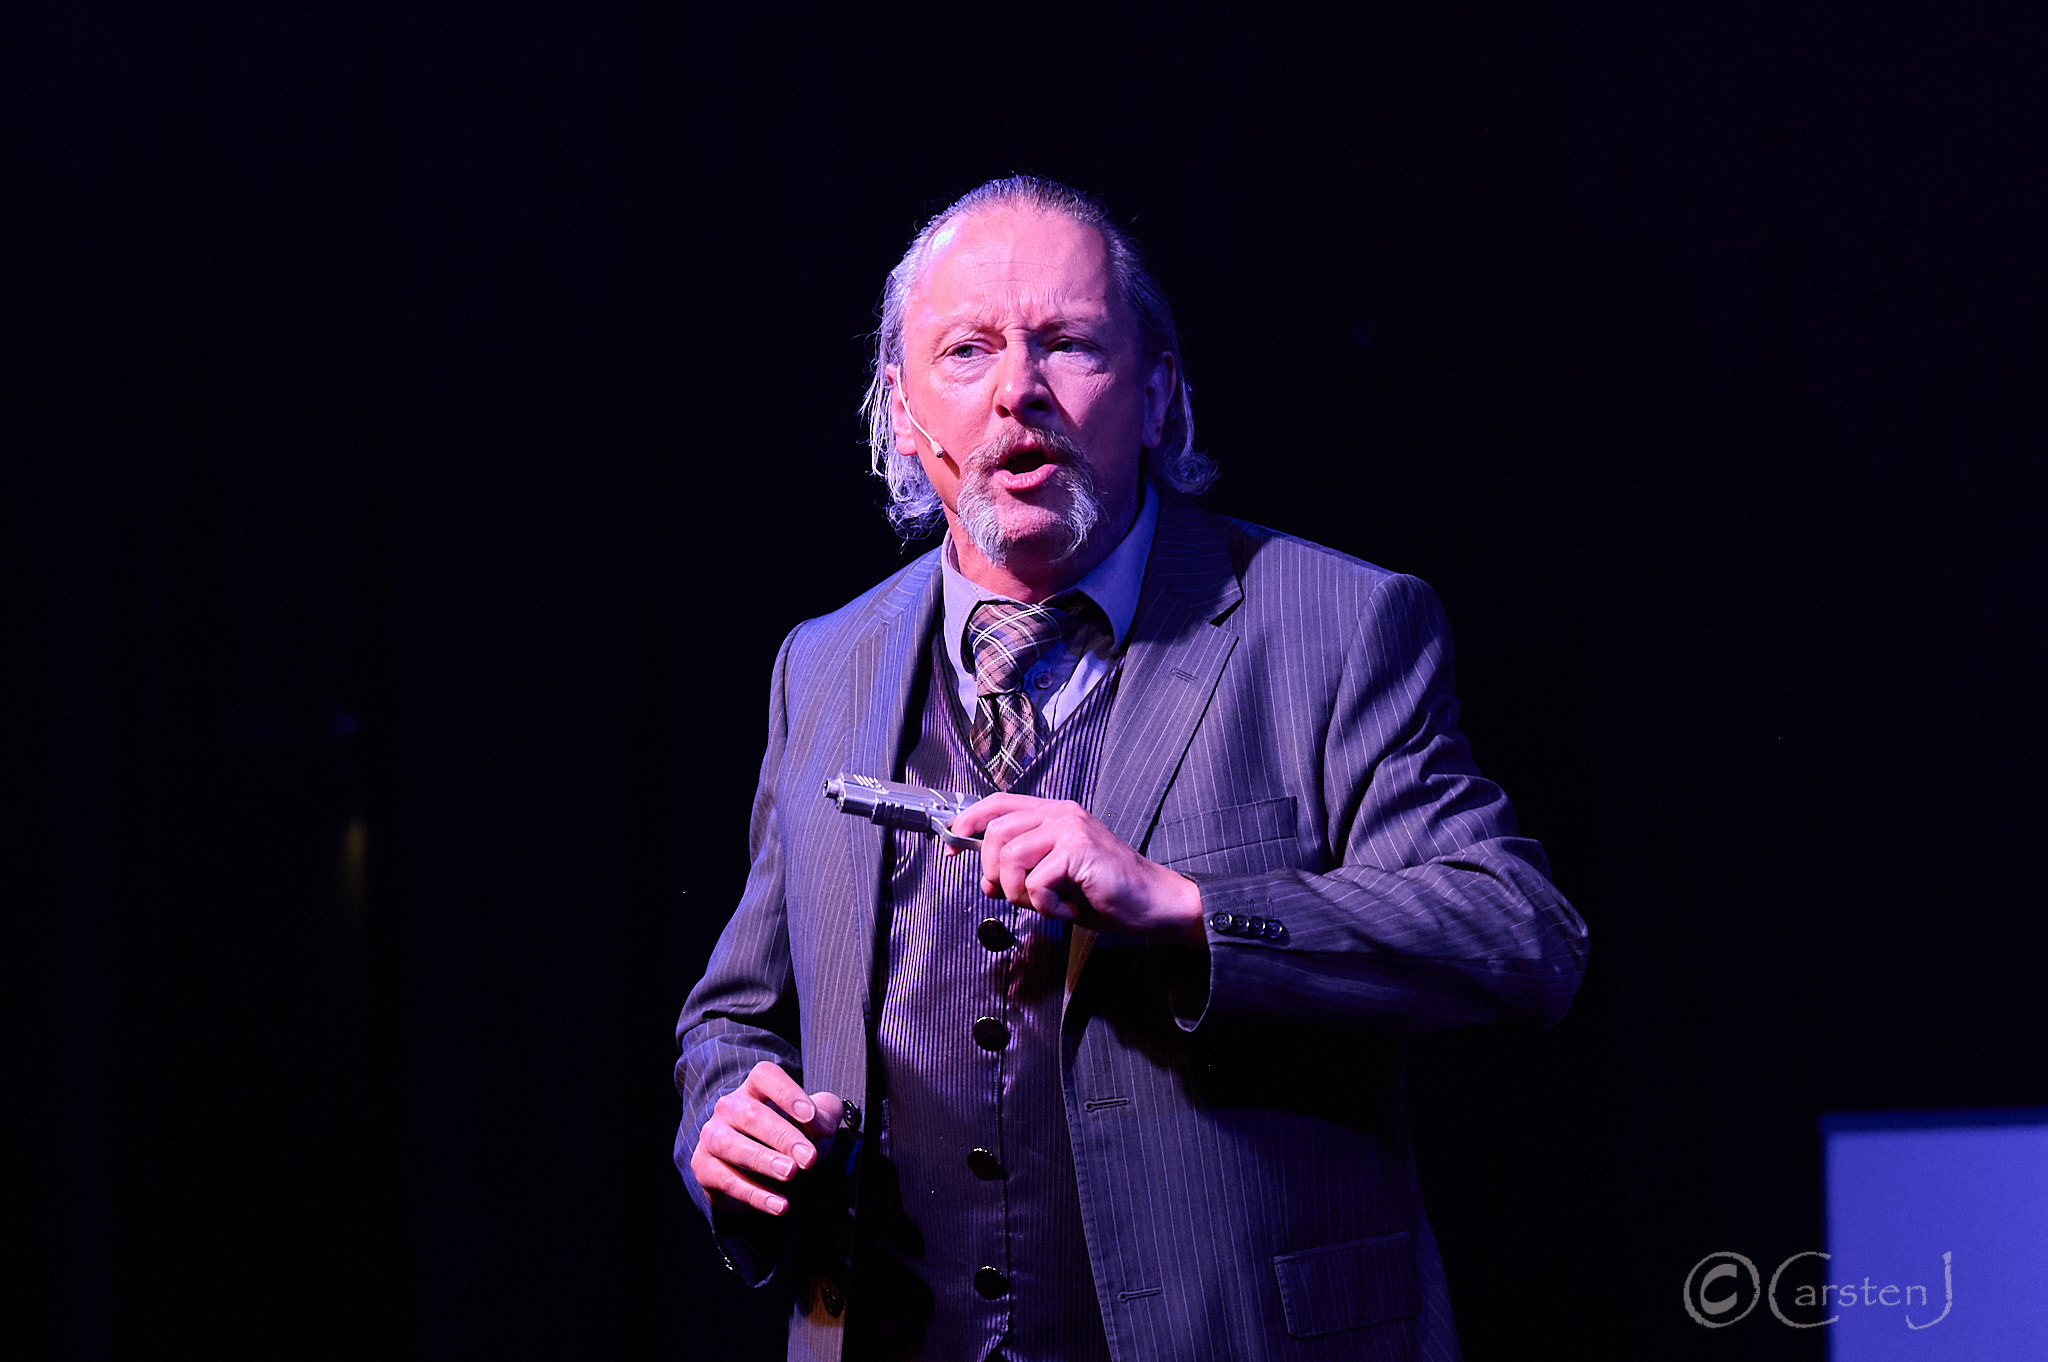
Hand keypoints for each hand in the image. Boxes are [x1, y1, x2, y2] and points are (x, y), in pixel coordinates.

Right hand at [688, 1060, 843, 1217]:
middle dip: (782, 1136)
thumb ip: (825, 1115)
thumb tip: (819, 1124)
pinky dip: (753, 1194)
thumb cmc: (792, 1135)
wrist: (761, 1169)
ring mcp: (711, 1136)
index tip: (811, 1116)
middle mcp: (728, 1107)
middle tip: (809, 1158)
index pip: (766, 1077)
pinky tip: (779, 1204)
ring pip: (729, 1144)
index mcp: (755, 1087)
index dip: (787, 1093)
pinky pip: (725, 1180)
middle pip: (750, 1114)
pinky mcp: (703, 1167)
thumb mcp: (816, 1121)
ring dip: (762, 1160)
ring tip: (790, 1174)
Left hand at [947, 794, 1203, 942]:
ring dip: (1019, 891)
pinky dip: (1045, 904)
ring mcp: (1071, 829)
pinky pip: (1035, 879)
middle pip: (995, 831)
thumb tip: (985, 878)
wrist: (1154, 903)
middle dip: (992, 871)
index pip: (997, 804)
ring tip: (1048, 903)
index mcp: (1055, 815)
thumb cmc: (1107, 892)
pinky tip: (1067, 908)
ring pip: (1009, 855)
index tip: (951, 846)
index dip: (967, 822)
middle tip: (1017, 895)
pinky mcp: (1079, 849)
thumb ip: (1024, 868)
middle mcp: (1061, 815)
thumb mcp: (1057, 876)